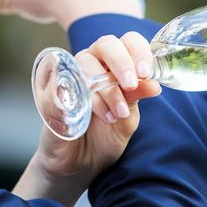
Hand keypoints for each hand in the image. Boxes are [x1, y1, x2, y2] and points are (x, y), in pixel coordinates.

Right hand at [12, 31, 160, 205]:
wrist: (79, 164)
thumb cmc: (104, 136)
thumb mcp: (127, 117)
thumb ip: (136, 97)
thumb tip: (154, 85)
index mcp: (115, 64)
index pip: (129, 41)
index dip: (139, 52)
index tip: (146, 73)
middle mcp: (93, 63)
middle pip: (107, 43)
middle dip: (121, 62)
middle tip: (130, 85)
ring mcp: (71, 74)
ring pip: (86, 62)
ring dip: (105, 88)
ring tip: (116, 114)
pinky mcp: (51, 91)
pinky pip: (63, 82)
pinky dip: (80, 97)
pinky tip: (91, 116)